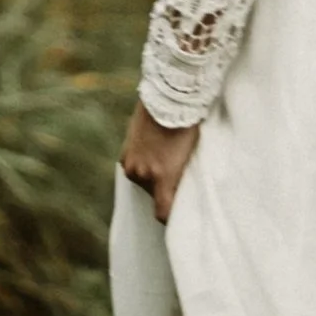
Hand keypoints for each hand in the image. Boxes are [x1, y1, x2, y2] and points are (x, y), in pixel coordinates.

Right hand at [120, 99, 200, 224]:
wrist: (170, 98)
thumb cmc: (188, 126)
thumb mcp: (190, 156)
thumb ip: (180, 179)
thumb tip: (179, 194)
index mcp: (161, 178)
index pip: (162, 213)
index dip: (170, 217)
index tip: (177, 215)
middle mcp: (141, 174)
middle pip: (153, 195)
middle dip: (164, 190)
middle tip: (178, 176)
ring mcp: (130, 163)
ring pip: (142, 181)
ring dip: (152, 177)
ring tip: (165, 159)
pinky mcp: (125, 152)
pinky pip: (134, 167)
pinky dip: (143, 165)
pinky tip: (154, 151)